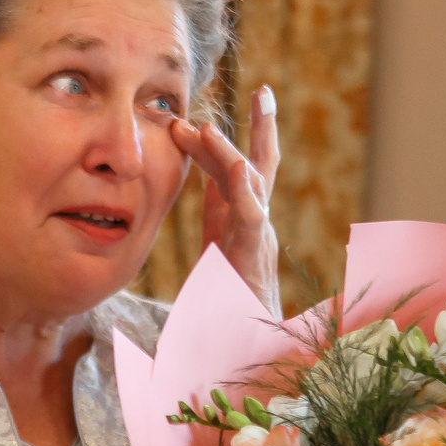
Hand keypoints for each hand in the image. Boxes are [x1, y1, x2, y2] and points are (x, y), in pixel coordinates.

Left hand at [172, 85, 281, 317]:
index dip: (215, 142)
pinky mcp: (255, 260)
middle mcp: (256, 226)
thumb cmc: (220, 313)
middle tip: (260, 89)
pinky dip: (247, 194)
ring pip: (254, 186)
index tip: (189, 116)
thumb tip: (183, 198)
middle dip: (262, 127)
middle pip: (260, 165)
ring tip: (208, 127)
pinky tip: (239, 170)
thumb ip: (207, 228)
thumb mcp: (209, 258)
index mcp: (240, 223)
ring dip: (231, 152)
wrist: (242, 357)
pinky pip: (254, 220)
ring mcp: (259, 241)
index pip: (232, 171)